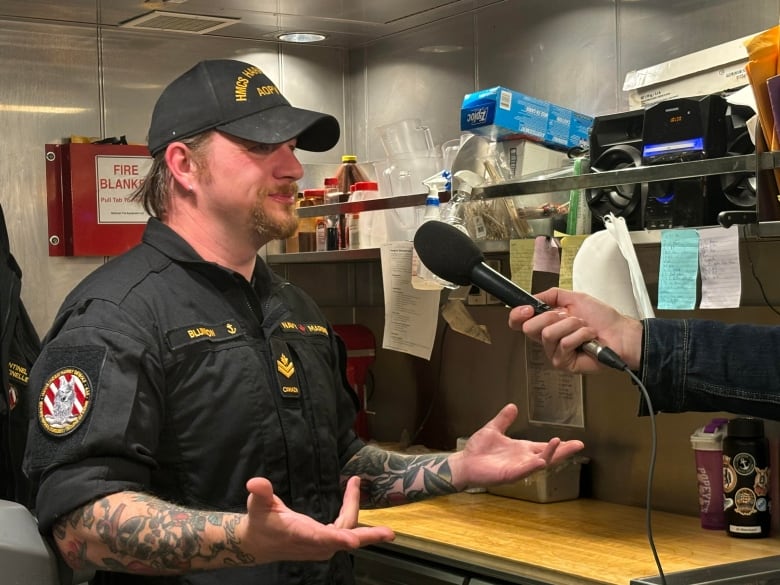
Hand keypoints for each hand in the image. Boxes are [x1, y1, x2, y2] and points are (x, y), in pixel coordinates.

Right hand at [241, 476, 394, 562]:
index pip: (321, 539)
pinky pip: (345, 529)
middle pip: (345, 539)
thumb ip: (261, 493)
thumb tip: (255, 482)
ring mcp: (323, 546)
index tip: (353, 540)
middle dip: (367, 536)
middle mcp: (315, 544)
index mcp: (300, 535)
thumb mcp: (257, 505)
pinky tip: (351, 493)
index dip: (338, 539)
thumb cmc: (260, 521)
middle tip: (388, 533)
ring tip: (354, 483)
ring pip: (348, 531)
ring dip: (354, 507)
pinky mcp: (326, 543)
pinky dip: (350, 510)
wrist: (258, 543)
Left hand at [448, 403, 584, 488]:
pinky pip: (523, 471)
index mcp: (521, 449)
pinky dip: (533, 467)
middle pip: (548, 455)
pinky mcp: (508, 475)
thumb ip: (504, 419)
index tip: (575, 441)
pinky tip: (541, 461)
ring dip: (549, 454)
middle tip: (578, 445)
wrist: (464, 463)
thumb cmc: (478, 450)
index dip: (559, 445)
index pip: (544, 446)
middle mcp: (522, 459)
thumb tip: (513, 406)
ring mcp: (517, 468)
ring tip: (560, 444)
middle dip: (563, 451)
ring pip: (539, 463)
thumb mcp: (493, 429)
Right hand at [508, 287, 641, 372]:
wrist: (621, 333)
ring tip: (584, 328)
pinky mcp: (564, 363)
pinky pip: (564, 344)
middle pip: (529, 328)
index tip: (528, 308)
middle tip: (570, 317)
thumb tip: (533, 296)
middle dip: (552, 317)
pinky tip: (588, 338)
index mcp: (546, 323)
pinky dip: (580, 336)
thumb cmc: (603, 318)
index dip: (518, 315)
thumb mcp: (574, 298)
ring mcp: (554, 352)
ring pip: (548, 334)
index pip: (519, 322)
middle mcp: (548, 339)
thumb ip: (551, 295)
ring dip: (571, 325)